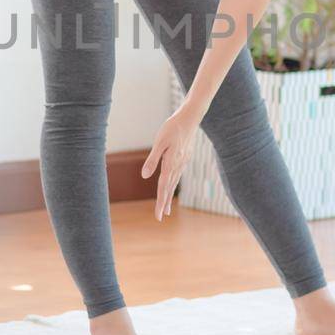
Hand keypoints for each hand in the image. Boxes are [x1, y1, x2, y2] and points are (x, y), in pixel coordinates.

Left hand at [141, 105, 199, 220]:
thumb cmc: (172, 128)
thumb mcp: (159, 142)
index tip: (159, 216)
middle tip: (160, 217)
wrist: (190, 118)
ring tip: (166, 209)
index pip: (163, 187)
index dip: (161, 202)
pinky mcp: (184, 158)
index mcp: (171, 163)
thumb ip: (152, 160)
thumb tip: (144, 176)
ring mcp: (182, 162)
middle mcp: (178, 166)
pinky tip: (172, 187)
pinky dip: (173, 185)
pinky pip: (177, 176)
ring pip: (174, 183)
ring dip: (169, 196)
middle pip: (169, 188)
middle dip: (164, 203)